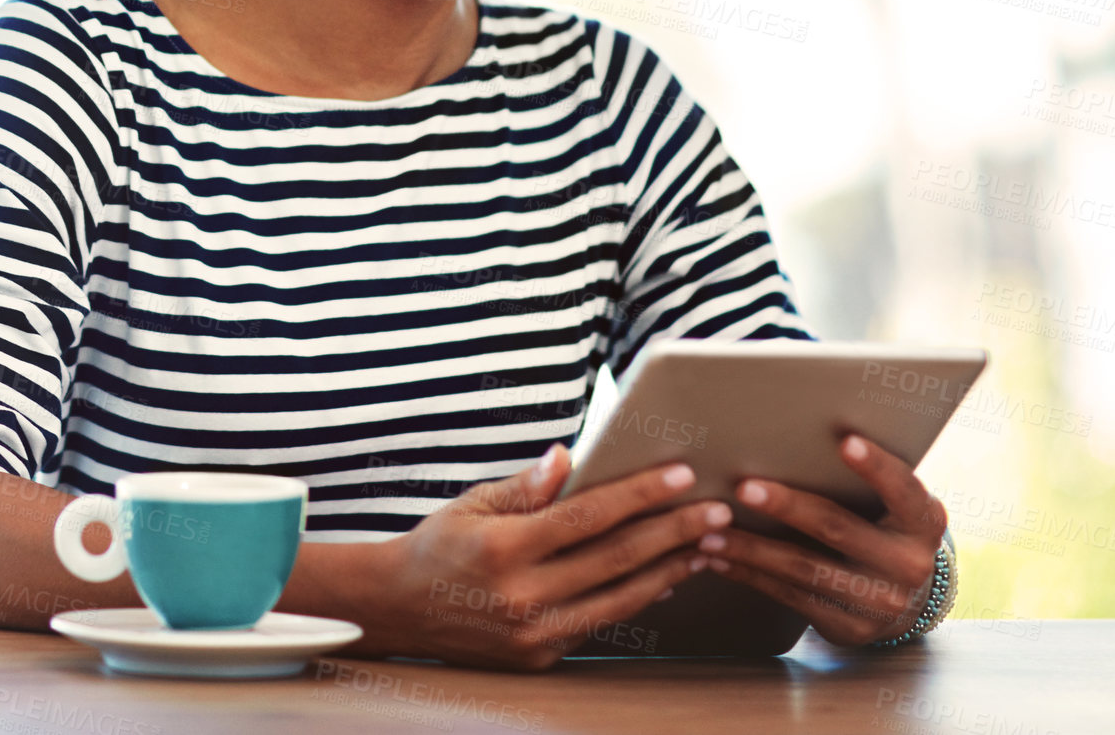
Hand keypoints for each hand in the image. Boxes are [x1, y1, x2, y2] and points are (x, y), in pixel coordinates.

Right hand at [379, 443, 733, 669]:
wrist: (397, 611)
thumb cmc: (440, 544)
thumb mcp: (474, 502)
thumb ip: (526, 486)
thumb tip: (567, 456)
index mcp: (504, 549)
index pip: (587, 516)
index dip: (638, 493)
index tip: (681, 474)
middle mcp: (522, 598)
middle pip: (615, 558)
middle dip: (672, 531)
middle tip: (716, 510)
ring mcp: (533, 635)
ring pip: (620, 599)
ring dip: (669, 569)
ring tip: (706, 545)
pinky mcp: (541, 658)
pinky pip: (601, 623)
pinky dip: (638, 598)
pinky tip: (666, 576)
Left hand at [693, 433, 948, 646]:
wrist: (909, 601)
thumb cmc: (886, 527)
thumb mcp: (894, 504)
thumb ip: (867, 477)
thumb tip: (799, 424)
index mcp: (921, 522)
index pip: (902, 488)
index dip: (875, 465)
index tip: (845, 440)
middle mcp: (907, 564)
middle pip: (837, 527)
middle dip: (786, 505)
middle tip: (744, 486)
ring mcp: (878, 601)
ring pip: (804, 568)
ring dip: (751, 548)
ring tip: (709, 530)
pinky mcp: (849, 626)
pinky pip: (791, 597)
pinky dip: (751, 575)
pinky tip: (720, 558)